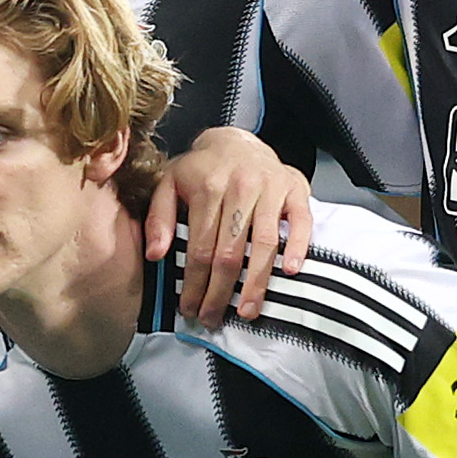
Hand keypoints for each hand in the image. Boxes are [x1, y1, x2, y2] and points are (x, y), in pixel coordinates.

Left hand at [161, 131, 310, 318]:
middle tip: (213, 318)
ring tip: (248, 310)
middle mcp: (240, 187)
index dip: (194, 283)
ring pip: (264, 243)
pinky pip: (301, 221)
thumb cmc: (201, 169)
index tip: (189, 308)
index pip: (201, 247)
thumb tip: (155, 255)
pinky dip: (298, 246)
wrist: (236, 139)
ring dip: (256, 282)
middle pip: (230, 252)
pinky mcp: (295, 188)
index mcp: (208, 187)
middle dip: (220, 292)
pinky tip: (290, 272)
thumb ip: (158, 218)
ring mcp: (271, 187)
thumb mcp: (168, 183)